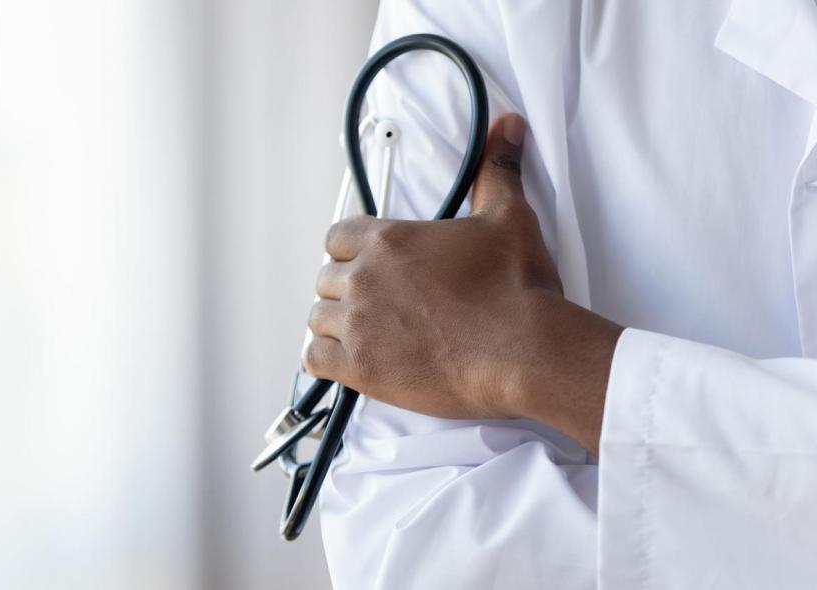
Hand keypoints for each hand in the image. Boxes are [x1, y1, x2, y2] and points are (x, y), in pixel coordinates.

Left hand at [303, 113, 621, 453]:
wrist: (524, 350)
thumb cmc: (515, 288)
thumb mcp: (508, 217)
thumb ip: (497, 171)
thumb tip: (509, 126)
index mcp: (388, 239)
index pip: (337, 237)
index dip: (351, 251)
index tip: (371, 265)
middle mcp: (364, 278)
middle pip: (326, 278)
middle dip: (347, 289)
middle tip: (380, 304)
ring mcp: (358, 324)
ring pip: (318, 319)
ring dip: (338, 325)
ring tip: (370, 335)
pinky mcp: (361, 368)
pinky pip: (315, 361)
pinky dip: (329, 361)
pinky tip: (355, 361)